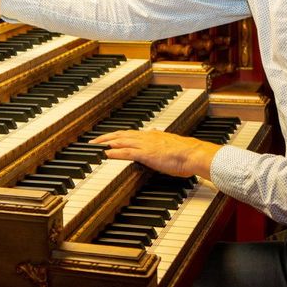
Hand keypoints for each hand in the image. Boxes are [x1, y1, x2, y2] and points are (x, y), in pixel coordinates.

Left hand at [91, 129, 220, 178]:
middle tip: (94, 140)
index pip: (130, 133)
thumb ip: (161, 141)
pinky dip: (115, 152)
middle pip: (121, 134)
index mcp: (152, 135)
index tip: (108, 137)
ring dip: (106, 142)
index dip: (117, 134)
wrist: (192, 154)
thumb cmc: (186, 153)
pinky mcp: (146, 154)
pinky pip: (126, 152)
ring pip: (121, 141)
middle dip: (106, 137)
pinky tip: (106, 154)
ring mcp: (145, 145)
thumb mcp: (171, 144)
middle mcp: (147, 137)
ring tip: (95, 145)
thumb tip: (157, 136)